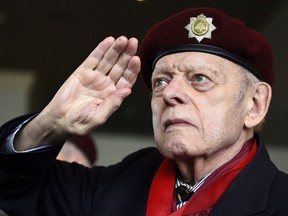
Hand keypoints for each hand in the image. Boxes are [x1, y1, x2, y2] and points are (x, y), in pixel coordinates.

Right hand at [15, 36, 139, 149]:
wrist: (59, 120)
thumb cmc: (80, 123)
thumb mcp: (97, 118)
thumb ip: (112, 105)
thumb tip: (127, 91)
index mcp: (113, 95)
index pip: (126, 80)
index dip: (132, 70)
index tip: (136, 60)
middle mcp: (107, 85)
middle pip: (120, 67)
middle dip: (127, 55)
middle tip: (133, 42)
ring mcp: (96, 77)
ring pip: (108, 61)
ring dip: (116, 49)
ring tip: (122, 39)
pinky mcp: (83, 72)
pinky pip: (94, 59)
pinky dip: (101, 50)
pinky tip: (109, 41)